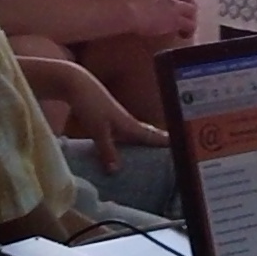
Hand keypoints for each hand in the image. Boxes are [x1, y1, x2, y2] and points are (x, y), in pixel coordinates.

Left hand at [34, 58, 166, 173]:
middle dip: (158, 140)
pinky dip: (128, 137)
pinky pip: (123, 130)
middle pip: (146, 132)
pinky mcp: (106, 116)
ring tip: (152, 148)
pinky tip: (124, 142)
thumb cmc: (90, 104)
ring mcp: (116, 117)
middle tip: (171, 148)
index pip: (150, 135)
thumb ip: (107, 151)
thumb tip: (116, 171)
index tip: (179, 148)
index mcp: (128, 124)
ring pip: (135, 130)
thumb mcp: (98, 131)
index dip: (163, 142)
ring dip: (144, 138)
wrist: (76, 84)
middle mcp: (126, 120)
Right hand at [112, 0, 197, 40]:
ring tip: (186, 25)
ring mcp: (173, 4)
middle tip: (183, 10)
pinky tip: (184, 35)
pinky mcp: (175, 19)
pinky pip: (190, 24)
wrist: (122, 9)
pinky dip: (189, 30)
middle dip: (187, 1)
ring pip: (192, 8)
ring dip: (190, 16)